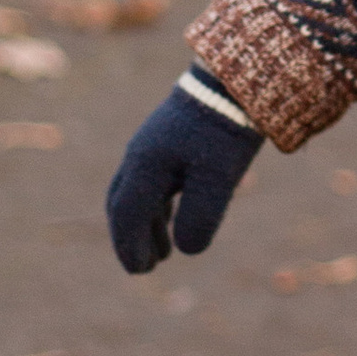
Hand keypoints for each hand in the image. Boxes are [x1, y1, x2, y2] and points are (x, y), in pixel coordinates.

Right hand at [107, 74, 262, 274]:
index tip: (140, 272)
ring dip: (145, 226)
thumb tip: (186, 251)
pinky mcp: (169, 141)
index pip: (126, 214)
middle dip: (130, 239)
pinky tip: (171, 220)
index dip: (130, 246)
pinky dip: (155, 208)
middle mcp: (140, 155)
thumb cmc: (224, 131)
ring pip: (137, 194)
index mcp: (145, 165)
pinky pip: (151, 182)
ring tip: (163, 254)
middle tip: (144, 269)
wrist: (233, 83)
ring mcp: (152, 146)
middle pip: (123, 205)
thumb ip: (200, 216)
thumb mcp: (218, 178)